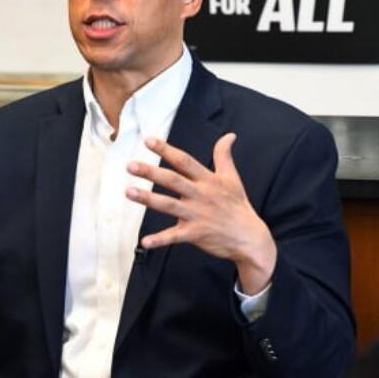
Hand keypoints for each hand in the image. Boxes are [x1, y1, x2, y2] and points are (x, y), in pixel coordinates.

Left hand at [126, 133, 276, 294]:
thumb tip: (229, 135)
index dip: (166, 150)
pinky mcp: (195, 234)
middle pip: (172, 180)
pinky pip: (174, 237)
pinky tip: (144, 242)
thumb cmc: (238, 206)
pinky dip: (160, 240)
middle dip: (151, 172)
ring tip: (129, 192)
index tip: (148, 140)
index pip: (184, 161)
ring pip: (169, 205)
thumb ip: (225, 156)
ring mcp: (197, 215)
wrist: (250, 237)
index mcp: (207, 180)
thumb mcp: (232, 178)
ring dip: (148, 199)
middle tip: (130, 166)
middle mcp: (200, 195)